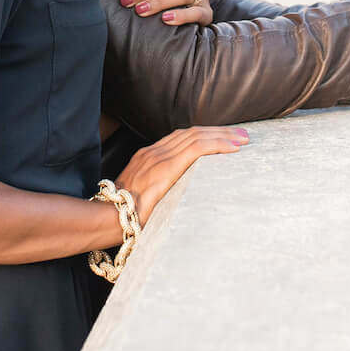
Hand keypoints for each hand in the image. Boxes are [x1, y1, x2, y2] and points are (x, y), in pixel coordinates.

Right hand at [118, 126, 249, 224]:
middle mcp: (153, 152)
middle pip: (192, 133)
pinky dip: (217, 145)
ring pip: (197, 137)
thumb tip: (174, 203)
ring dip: (223, 136)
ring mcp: (158, 157)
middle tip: (242, 134)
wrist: (106, 218)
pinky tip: (233, 148)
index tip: (225, 138)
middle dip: (219, 132)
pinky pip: (196, 148)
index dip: (205, 135)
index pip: (181, 138)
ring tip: (243, 138)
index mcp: (147, 158)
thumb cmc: (122, 217)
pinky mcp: (165, 167)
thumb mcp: (141, 199)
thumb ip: (156, 193)